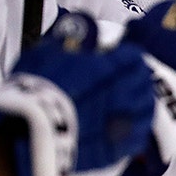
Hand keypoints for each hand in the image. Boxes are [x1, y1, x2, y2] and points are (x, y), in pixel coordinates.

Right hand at [0, 13, 153, 175]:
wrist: (29, 138)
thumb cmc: (33, 94)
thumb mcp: (45, 56)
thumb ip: (68, 41)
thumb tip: (82, 29)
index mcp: (106, 68)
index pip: (133, 56)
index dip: (127, 56)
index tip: (121, 58)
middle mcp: (121, 93)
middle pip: (143, 81)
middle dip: (136, 77)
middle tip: (126, 80)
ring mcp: (124, 121)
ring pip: (146, 107)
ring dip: (139, 101)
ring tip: (128, 102)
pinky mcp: (120, 146)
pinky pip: (139, 134)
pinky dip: (136, 128)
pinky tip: (126, 126)